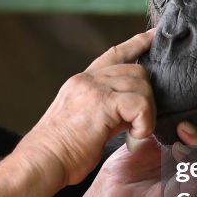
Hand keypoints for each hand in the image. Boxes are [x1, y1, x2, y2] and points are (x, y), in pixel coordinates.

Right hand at [16, 30, 156, 188]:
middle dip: (147, 97)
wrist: (42, 161)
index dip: (137, 43)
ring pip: (141, 86)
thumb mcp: (84, 120)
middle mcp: (87, 79)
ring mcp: (93, 88)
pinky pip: (140, 105)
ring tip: (134, 135)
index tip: (154, 35)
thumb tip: (132, 110)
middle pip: (136, 71)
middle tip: (139, 125)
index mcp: (83, 82)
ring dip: (146, 113)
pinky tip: (133, 139)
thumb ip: (108, 108)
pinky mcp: (102, 103)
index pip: (115, 53)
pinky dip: (143, 124)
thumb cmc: (61, 151)